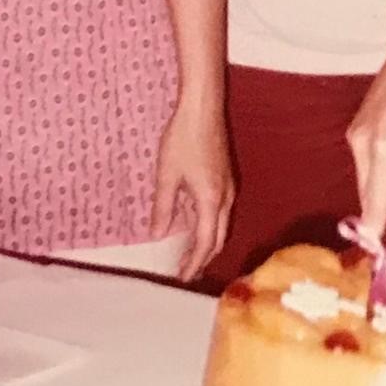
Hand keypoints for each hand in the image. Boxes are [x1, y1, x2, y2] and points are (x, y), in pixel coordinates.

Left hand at [151, 103, 233, 280]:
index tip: (182, 277)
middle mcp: (225, 197)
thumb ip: (163, 208)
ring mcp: (228, 186)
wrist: (203, 108)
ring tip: (189, 253)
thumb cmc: (183, 139)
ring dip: (206, 241)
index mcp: (212, 201)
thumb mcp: (166, 175)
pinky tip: (193, 221)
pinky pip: (220, 210)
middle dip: (203, 257)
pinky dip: (208, 224)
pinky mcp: (225, 176)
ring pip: (221, 224)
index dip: (194, 263)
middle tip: (186, 271)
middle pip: (218, 237)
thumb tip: (158, 234)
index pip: (205, 243)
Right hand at [346, 32, 385, 235]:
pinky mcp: (356, 125)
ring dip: (381, 188)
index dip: (373, 229)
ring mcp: (355, 133)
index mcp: (385, 151)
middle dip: (379, 210)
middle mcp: (362, 145)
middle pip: (367, 191)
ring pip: (366, 176)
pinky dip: (378, 171)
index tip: (372, 253)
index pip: (373, 202)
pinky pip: (366, 160)